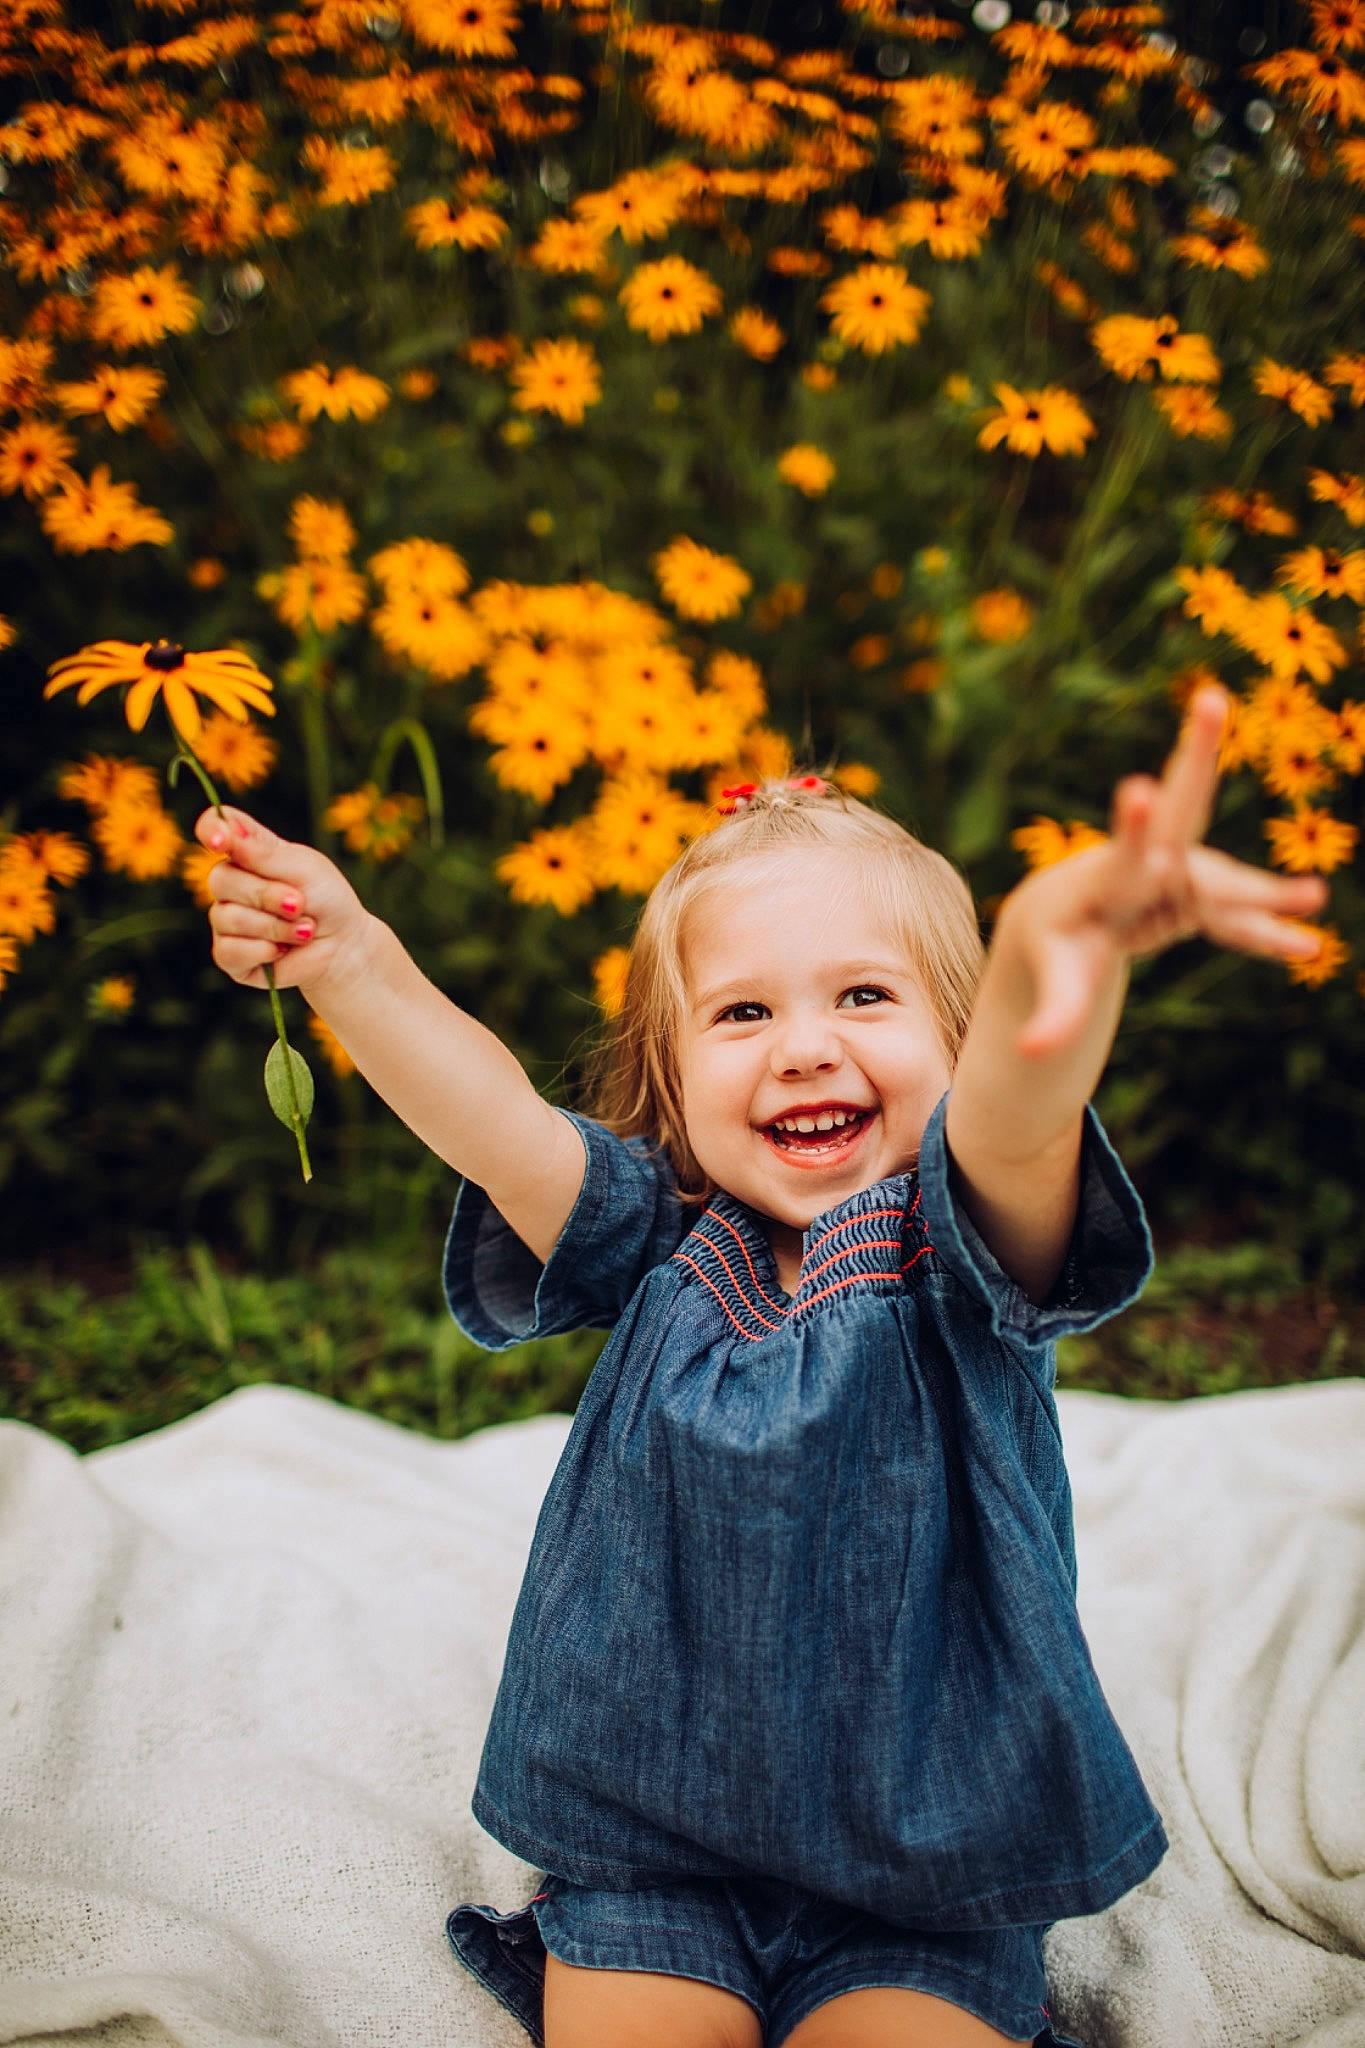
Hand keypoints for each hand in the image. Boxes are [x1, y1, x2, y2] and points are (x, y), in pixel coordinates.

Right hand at [196, 807, 374, 994]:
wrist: (344, 946)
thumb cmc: (327, 900)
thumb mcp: (303, 868)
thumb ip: (263, 854)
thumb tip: (225, 833)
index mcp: (247, 852)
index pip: (214, 828)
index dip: (211, 830)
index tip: (221, 842)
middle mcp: (231, 884)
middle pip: (219, 879)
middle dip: (266, 895)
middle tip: (300, 904)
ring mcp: (227, 921)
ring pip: (227, 918)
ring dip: (274, 927)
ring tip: (303, 931)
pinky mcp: (230, 955)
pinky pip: (229, 951)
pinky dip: (264, 951)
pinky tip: (283, 950)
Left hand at [1010, 686, 1329, 1058]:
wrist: (1062, 925)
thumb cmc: (1055, 950)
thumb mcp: (1054, 984)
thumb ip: (1050, 1017)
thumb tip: (1025, 1056)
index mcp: (1105, 880)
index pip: (1125, 853)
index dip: (1136, 827)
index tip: (1141, 788)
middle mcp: (1144, 862)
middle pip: (1178, 811)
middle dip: (1194, 757)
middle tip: (1210, 698)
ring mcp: (1174, 873)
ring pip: (1224, 879)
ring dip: (1263, 895)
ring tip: (1310, 901)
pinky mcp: (1194, 893)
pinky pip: (1235, 915)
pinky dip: (1263, 932)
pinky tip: (1303, 949)